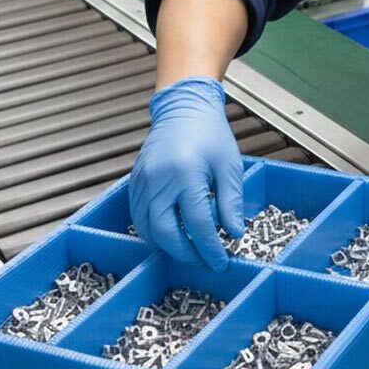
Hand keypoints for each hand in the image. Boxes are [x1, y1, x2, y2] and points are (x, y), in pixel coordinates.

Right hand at [129, 77, 244, 269]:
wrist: (184, 107)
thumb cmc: (209, 132)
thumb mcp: (229, 166)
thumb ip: (230, 202)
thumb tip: (233, 233)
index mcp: (186, 174)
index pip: (198, 224)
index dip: (210, 248)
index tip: (220, 262)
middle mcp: (159, 180)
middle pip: (166, 233)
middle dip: (186, 253)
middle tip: (203, 261)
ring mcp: (143, 181)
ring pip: (147, 228)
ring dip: (167, 245)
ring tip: (188, 250)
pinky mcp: (135, 180)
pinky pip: (137, 215)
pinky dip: (151, 230)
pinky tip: (169, 233)